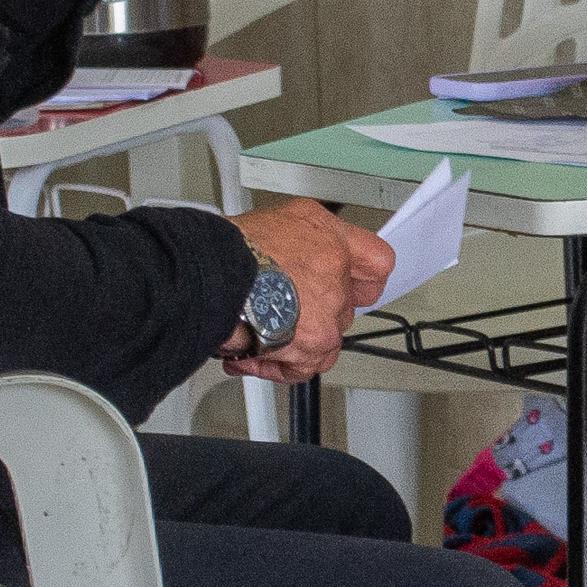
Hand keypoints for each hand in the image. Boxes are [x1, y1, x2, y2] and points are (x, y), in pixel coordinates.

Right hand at [219, 198, 390, 385]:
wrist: (211, 276)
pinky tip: (251, 355)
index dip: (363, 278)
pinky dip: (278, 365)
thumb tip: (300, 253)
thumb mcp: (278, 220)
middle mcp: (336, 276)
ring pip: (324, 337)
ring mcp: (328, 313)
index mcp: (331, 239)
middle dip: (314, 310)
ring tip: (258, 330)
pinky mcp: (313, 346)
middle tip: (283, 307)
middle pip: (344, 305)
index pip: (376, 262)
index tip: (355, 284)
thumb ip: (302, 239)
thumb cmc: (232, 248)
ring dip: (294, 338)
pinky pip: (306, 366)